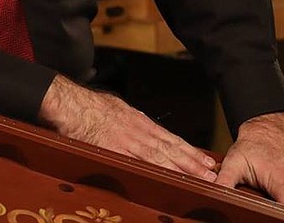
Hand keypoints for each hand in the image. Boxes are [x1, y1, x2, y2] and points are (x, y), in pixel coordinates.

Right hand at [38, 74, 217, 180]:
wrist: (71, 104)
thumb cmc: (87, 105)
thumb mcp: (114, 105)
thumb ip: (128, 118)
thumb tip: (138, 124)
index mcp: (137, 120)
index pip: (168, 137)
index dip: (188, 150)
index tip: (205, 159)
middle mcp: (137, 130)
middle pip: (170, 148)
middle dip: (192, 162)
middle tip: (212, 173)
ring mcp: (128, 141)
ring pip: (160, 157)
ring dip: (182, 169)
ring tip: (200, 179)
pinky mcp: (116, 151)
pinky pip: (140, 163)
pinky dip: (158, 172)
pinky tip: (170, 180)